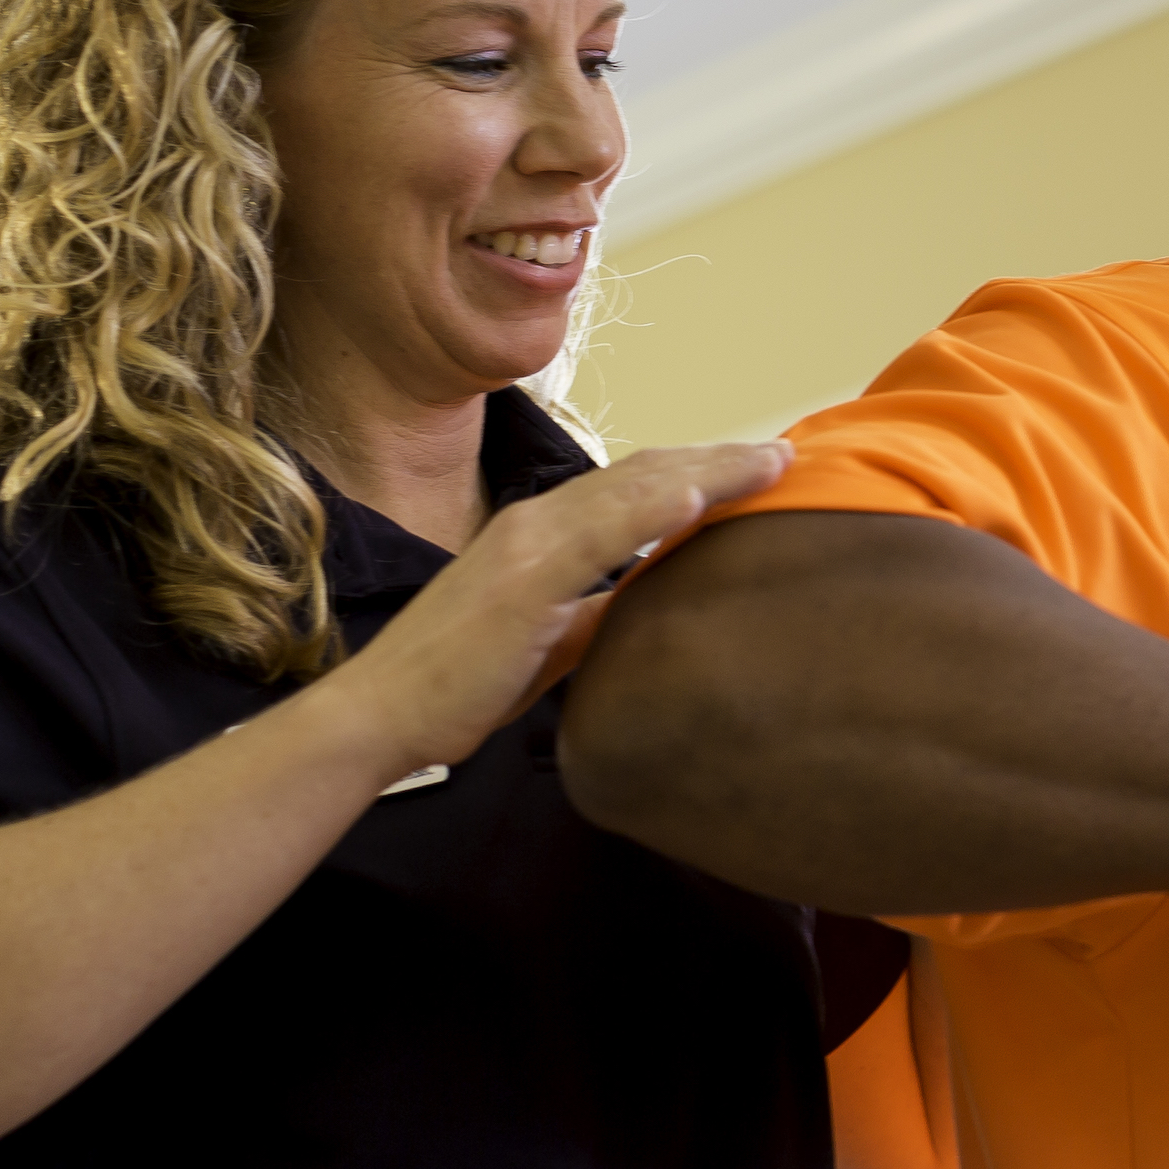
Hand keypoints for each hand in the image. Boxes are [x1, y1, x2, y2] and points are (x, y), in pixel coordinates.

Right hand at [326, 442, 793, 784]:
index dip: (701, 472)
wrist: (382, 714)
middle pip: (645, 474)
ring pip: (632, 489)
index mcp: (543, 534)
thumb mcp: (547, 641)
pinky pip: (597, 534)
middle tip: (787, 454)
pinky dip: (650, 509)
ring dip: (707, 471)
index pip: (636, 486)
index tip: (760, 469)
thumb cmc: (459, 683)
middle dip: (719, 460)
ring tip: (770, 461)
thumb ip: (593, 614)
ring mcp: (528, 545)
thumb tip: (645, 605)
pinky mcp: (521, 579)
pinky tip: (698, 497)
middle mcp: (537, 523)